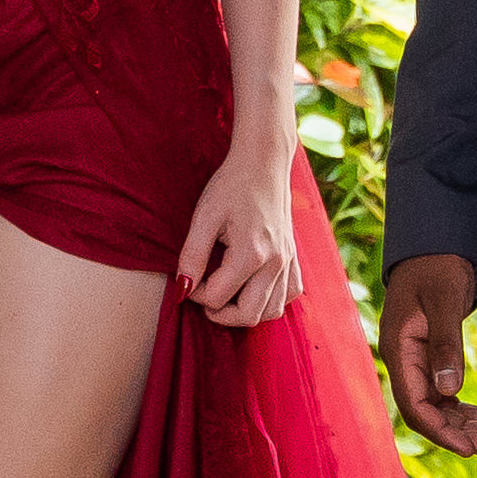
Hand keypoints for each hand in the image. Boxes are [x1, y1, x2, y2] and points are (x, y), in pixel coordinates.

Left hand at [174, 146, 298, 329]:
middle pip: (248, 315)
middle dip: (220, 313)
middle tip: (203, 295)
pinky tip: (253, 288)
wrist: (263, 163)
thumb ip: (192, 256)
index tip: (187, 277)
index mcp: (251, 254)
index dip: (195, 294)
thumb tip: (182, 289)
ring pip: (272, 311)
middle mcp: (275, 263)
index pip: (217, 298)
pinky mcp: (294, 258)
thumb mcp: (204, 217)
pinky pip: (289, 295)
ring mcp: (288, 262)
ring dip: (246, 311)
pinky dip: (271, 300)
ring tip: (226, 295)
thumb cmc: (231, 186)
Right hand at [379, 251, 476, 453]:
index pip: (414, 404)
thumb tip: (449, 389)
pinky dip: (459, 407)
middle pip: (424, 411)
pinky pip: (440, 391)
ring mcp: (414, 359)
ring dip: (460, 423)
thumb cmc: (437, 267)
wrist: (435, 246)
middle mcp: (403, 359)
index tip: (468, 447)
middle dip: (455, 432)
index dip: (440, 430)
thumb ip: (446, 343)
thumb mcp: (444, 301)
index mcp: (398, 349)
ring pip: (434, 404)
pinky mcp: (428, 355)